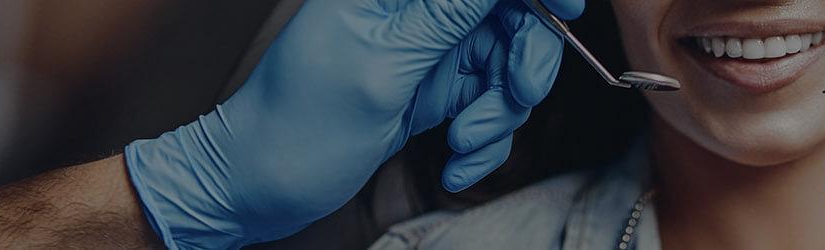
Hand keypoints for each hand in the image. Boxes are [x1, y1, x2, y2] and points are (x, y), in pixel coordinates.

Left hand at [122, 0, 583, 247]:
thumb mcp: (382, 66)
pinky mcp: (433, 91)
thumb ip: (450, 10)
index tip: (565, 10)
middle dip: (522, 61)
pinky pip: (487, 105)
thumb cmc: (296, 126)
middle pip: (509, 14)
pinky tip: (452, 164)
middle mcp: (414, 11)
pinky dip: (482, 141)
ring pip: (505, 65)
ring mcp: (427, 51)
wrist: (258, 188)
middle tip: (514, 96)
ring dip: (497, 114)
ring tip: (460, 144)